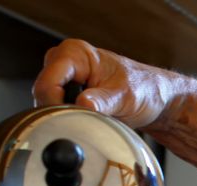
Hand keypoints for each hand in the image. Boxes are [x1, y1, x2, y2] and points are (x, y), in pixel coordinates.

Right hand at [33, 39, 183, 128]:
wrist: (154, 97)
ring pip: (46, 103)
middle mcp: (64, 61)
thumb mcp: (126, 97)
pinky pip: (54, 108)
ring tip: (90, 118)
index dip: (54, 104)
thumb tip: (83, 105)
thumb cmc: (144, 89)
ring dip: (65, 115)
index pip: (47, 82)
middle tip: (84, 121)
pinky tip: (86, 119)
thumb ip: (103, 101)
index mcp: (76, 53)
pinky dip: (68, 117)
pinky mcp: (66, 91)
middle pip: (42, 93)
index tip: (71, 119)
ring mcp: (63, 77)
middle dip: (59, 111)